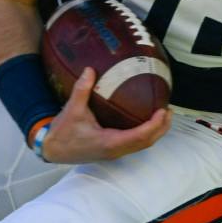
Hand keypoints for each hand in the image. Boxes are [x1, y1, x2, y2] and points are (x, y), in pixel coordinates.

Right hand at [39, 66, 170, 163]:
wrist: (53, 150)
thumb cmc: (62, 133)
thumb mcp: (72, 110)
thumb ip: (82, 90)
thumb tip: (89, 69)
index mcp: (109, 143)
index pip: (140, 136)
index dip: (155, 125)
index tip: (163, 111)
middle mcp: (115, 150)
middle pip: (147, 142)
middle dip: (161, 128)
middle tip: (168, 110)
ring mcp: (115, 152)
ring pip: (142, 145)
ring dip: (155, 132)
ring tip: (162, 115)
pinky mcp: (112, 151)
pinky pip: (134, 143)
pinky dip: (145, 133)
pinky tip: (144, 119)